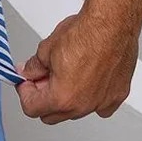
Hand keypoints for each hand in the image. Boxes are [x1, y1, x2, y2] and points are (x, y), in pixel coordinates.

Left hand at [14, 12, 137, 123]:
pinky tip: (84, 77)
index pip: (32, 108)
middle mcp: (83, 106)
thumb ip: (34, 67)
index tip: (25, 81)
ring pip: (75, 111)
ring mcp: (102, 103)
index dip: (24, 92)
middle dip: (42, 97)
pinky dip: (88, 96)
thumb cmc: (84, 35)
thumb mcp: (46, 49)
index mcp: (62, 97)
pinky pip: (98, 105)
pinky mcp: (117, 96)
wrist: (111, 25)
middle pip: (52, 115)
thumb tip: (28, 72)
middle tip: (40, 77)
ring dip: (65, 97)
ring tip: (63, 72)